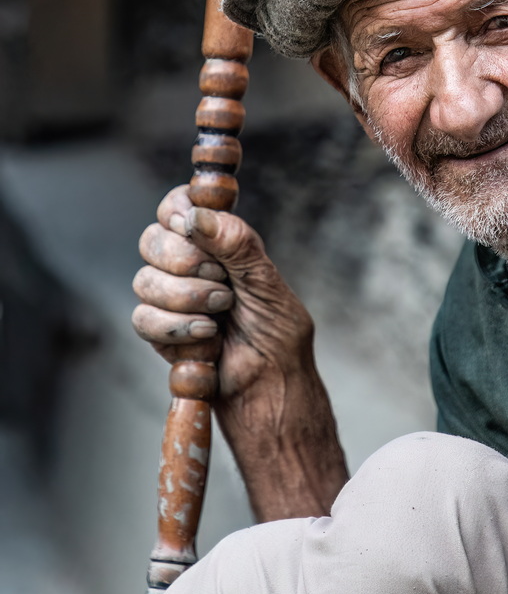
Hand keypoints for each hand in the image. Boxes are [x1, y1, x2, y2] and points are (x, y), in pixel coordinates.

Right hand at [132, 185, 347, 519]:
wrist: (270, 387)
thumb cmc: (278, 335)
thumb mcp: (267, 282)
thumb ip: (236, 244)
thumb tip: (198, 215)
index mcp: (218, 244)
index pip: (178, 207)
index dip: (177, 209)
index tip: (189, 223)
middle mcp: (190, 266)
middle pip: (152, 240)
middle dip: (185, 261)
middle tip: (221, 282)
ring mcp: (170, 298)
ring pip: (144, 281)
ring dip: (186, 300)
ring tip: (221, 317)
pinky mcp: (159, 332)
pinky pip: (144, 319)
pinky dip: (176, 329)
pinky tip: (206, 340)